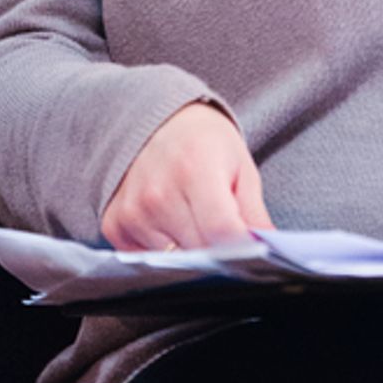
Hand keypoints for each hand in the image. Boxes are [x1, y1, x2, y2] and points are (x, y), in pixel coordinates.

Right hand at [100, 102, 272, 252]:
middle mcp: (158, 192)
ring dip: (187, 250)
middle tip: (221, 229)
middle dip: (217, 251)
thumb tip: (268, 248)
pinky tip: (167, 223)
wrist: (157, 122)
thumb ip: (254, 211)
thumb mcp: (240, 165)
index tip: (249, 251)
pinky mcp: (114, 225)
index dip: (240, 248)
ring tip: (191, 217)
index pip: (222, 231)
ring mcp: (133, 211)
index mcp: (196, 169)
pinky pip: (145, 259)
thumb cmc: (204, 143)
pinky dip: (161, 250)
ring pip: (173, 261)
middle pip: (199, 252)